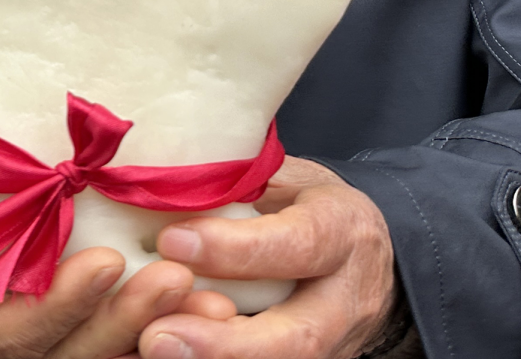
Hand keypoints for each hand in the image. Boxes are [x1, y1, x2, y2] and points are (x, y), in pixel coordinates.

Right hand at [0, 161, 196, 358]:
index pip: (11, 336)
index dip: (59, 307)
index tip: (103, 263)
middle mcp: (0, 350)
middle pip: (72, 356)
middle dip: (126, 323)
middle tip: (176, 280)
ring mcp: (44, 344)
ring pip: (107, 357)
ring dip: (160, 332)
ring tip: (210, 299)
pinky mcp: (79, 329)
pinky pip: (125, 345)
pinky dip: (167, 332)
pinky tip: (214, 305)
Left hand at [139, 158, 395, 358]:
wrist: (365, 260)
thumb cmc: (310, 207)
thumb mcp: (287, 179)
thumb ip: (239, 187)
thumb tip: (164, 187)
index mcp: (342, 230)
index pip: (297, 244)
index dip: (235, 249)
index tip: (173, 241)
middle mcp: (346, 300)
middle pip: (297, 337)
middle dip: (226, 343)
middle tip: (159, 334)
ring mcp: (335, 345)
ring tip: (155, 344)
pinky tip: (170, 351)